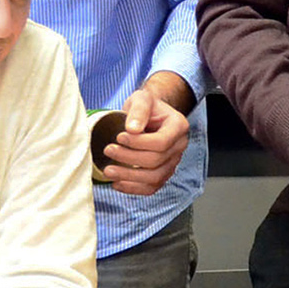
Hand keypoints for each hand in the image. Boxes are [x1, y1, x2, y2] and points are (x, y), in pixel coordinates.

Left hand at [102, 72, 193, 195]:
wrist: (149, 115)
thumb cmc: (146, 106)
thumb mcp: (141, 99)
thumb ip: (139, 110)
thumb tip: (132, 129)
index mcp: (179, 126)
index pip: (162, 142)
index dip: (138, 143)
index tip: (119, 137)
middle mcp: (179, 146)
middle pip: (156, 161)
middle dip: (129, 158)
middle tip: (108, 150)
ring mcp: (173, 162)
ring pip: (154, 178)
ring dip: (129, 177)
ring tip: (108, 171)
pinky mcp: (163, 173)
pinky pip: (152, 188)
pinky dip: (133, 188)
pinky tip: (117, 183)